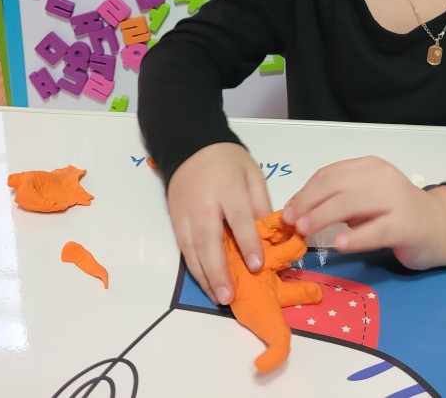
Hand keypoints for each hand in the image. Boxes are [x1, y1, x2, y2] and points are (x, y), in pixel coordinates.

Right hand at [166, 142, 271, 304]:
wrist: (190, 147)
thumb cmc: (228, 162)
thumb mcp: (252, 174)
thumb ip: (261, 203)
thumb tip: (270, 234)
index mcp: (228, 190)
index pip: (239, 219)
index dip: (248, 243)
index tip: (257, 265)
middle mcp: (204, 205)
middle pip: (210, 240)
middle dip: (219, 270)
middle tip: (229, 295)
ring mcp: (186, 216)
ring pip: (193, 250)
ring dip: (205, 276)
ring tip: (218, 297)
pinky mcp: (176, 223)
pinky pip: (184, 250)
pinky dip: (194, 270)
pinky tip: (205, 284)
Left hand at [281, 156, 445, 269]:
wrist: (439, 227)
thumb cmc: (394, 213)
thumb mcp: (364, 199)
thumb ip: (337, 201)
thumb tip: (297, 212)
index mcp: (368, 166)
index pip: (328, 175)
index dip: (304, 193)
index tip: (287, 211)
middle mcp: (381, 177)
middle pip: (336, 186)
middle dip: (309, 204)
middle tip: (292, 223)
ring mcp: (396, 199)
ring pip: (352, 204)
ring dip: (323, 217)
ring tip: (305, 232)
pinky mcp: (407, 225)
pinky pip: (376, 230)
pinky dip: (354, 236)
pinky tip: (338, 244)